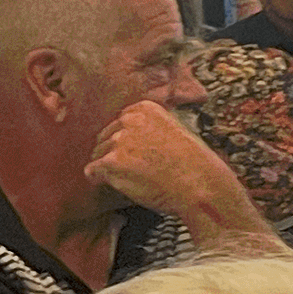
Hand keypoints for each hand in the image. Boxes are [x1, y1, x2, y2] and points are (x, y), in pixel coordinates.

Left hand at [86, 100, 251, 228]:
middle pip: (106, 137)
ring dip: (109, 168)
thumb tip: (132, 137)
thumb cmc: (193, 164)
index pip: (120, 122)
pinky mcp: (111, 163)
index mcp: (144, 109)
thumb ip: (151, 127)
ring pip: (98, 155)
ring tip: (132, 178)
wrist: (199, 185)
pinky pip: (92, 171)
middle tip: (132, 169)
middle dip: (114, 153)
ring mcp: (118, 141)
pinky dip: (98, 179)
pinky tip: (111, 184)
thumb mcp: (175, 129)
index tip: (134, 153)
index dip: (125, 141)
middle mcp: (128, 120)